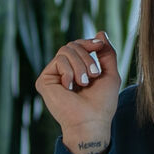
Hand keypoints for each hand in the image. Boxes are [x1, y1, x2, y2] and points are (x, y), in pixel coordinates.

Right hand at [34, 32, 119, 153]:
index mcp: (77, 69)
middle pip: (72, 45)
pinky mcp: (44, 81)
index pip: (79, 45)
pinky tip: (70, 87)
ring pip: (65, 50)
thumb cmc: (102, 103)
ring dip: (80, 65)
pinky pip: (58, 61)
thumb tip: (100, 33)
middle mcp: (63, 71)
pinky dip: (69, 72)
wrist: (92, 121)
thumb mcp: (109, 74)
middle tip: (93, 75)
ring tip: (84, 83)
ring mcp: (53, 76)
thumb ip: (107, 53)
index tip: (99, 45)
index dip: (89, 42)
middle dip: (87, 56)